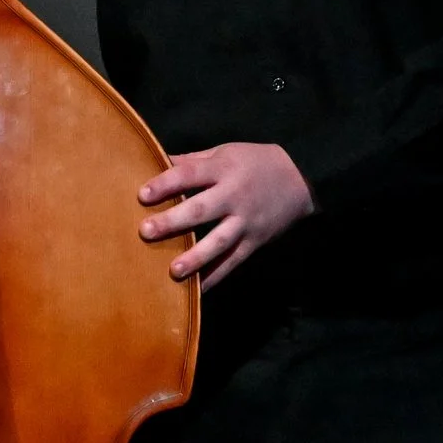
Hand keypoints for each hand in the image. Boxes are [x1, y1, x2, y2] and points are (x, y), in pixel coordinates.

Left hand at [138, 142, 314, 288]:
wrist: (301, 178)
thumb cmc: (254, 162)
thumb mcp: (224, 152)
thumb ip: (192, 161)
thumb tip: (156, 160)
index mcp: (224, 168)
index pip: (190, 174)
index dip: (166, 183)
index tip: (142, 195)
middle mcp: (234, 195)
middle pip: (202, 209)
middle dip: (173, 221)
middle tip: (145, 232)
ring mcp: (246, 221)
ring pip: (219, 241)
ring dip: (196, 257)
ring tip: (173, 271)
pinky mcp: (254, 241)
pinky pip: (233, 261)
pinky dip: (215, 277)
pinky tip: (197, 291)